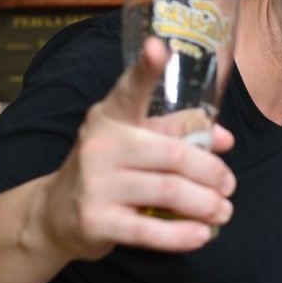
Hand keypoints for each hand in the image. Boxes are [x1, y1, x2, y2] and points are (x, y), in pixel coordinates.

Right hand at [41, 36, 236, 262]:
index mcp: (111, 117)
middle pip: (173, 154)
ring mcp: (95, 183)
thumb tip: (225, 139)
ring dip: (205, 204)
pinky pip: (148, 229)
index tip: (159, 47)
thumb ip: (178, 133)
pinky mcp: (96, 220)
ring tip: (223, 210)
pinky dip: (180, 235)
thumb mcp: (135, 142)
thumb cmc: (108, 170)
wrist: (53, 215)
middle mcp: (100, 145)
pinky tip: (201, 235)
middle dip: (211, 172)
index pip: (129, 90)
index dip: (145, 70)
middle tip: (229, 185)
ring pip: (169, 191)